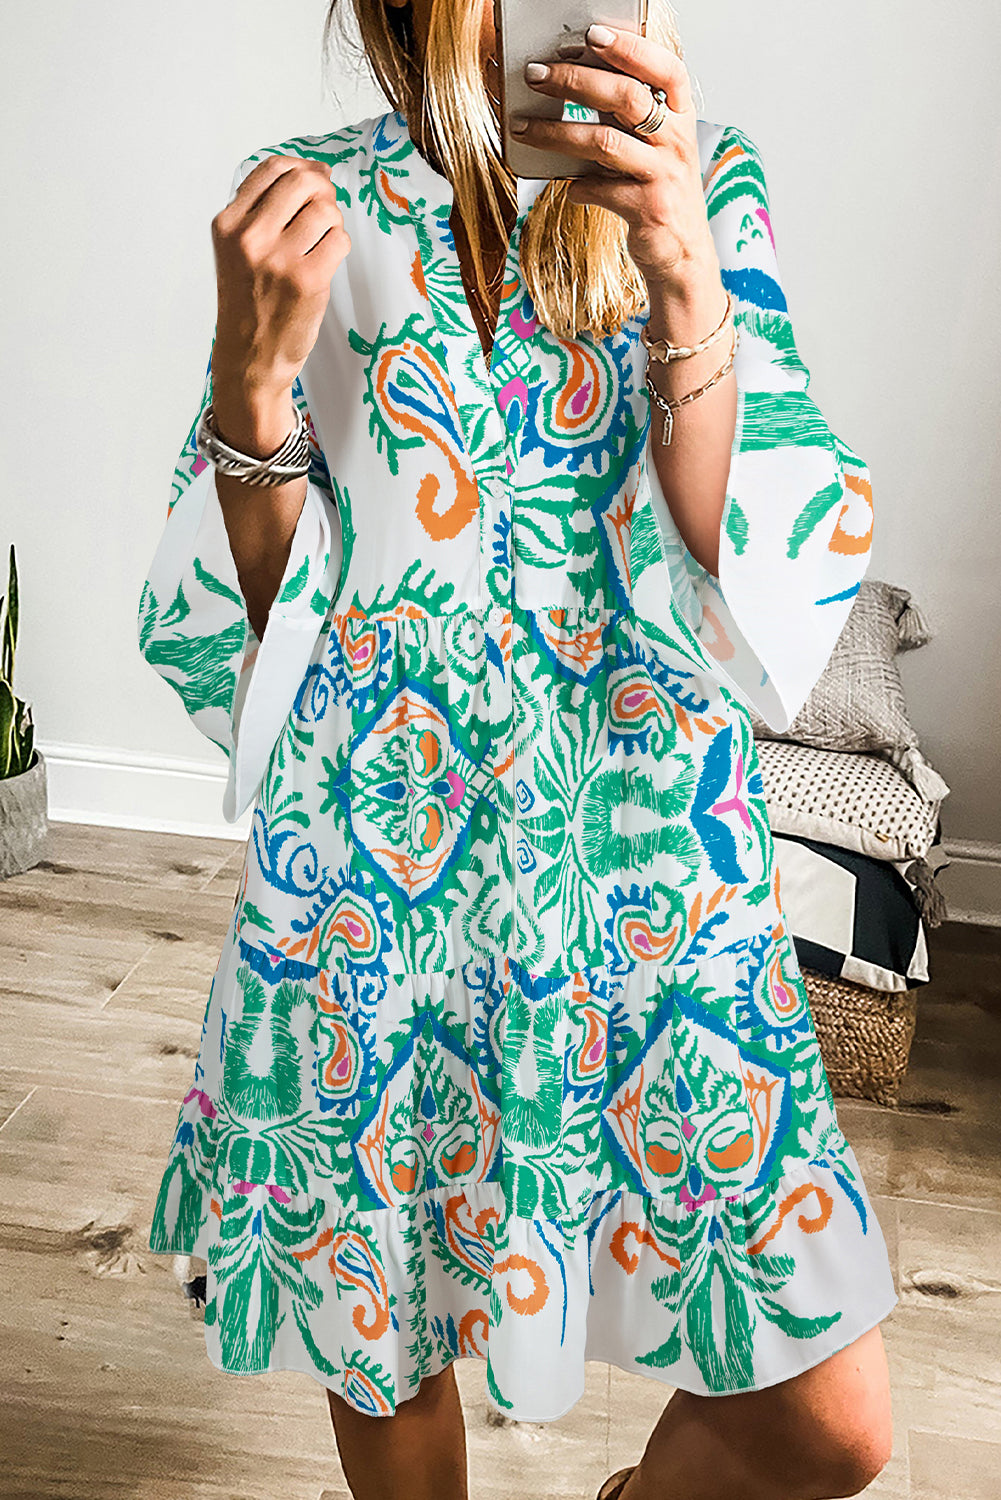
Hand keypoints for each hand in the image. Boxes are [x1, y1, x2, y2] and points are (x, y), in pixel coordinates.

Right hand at [210, 155, 350, 415]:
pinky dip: (340, 245)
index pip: (271, 170)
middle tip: (326, 206)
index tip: (314, 176)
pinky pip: (339, 240)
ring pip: (325, 210)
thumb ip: (261, 212)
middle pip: (302, 181)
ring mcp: (279, 260)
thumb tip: (310, 173)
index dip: (300, 166)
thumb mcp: (237, 251)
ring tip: (324, 240)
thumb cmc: (248, 305)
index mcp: (228, 225)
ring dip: (334, 220)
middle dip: (323, 188)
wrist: (249, 360)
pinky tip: (327, 261)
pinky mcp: (307, 281)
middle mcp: (250, 238)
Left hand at [515, 25, 716, 291]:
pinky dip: (578, 188)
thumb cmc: (659, 190)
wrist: (683, 253)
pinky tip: (569, 188)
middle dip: (575, 80)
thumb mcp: (651, 145)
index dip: (630, 48)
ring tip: (524, 127)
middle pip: (625, 97)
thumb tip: (574, 79)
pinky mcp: (648, 209)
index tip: (592, 33)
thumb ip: (623, 116)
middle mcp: (676, 141)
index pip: (665, 69)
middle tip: (536, 74)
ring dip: (557, 132)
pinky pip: (601, 190)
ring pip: (604, 143)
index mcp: (679, 117)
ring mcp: (664, 175)